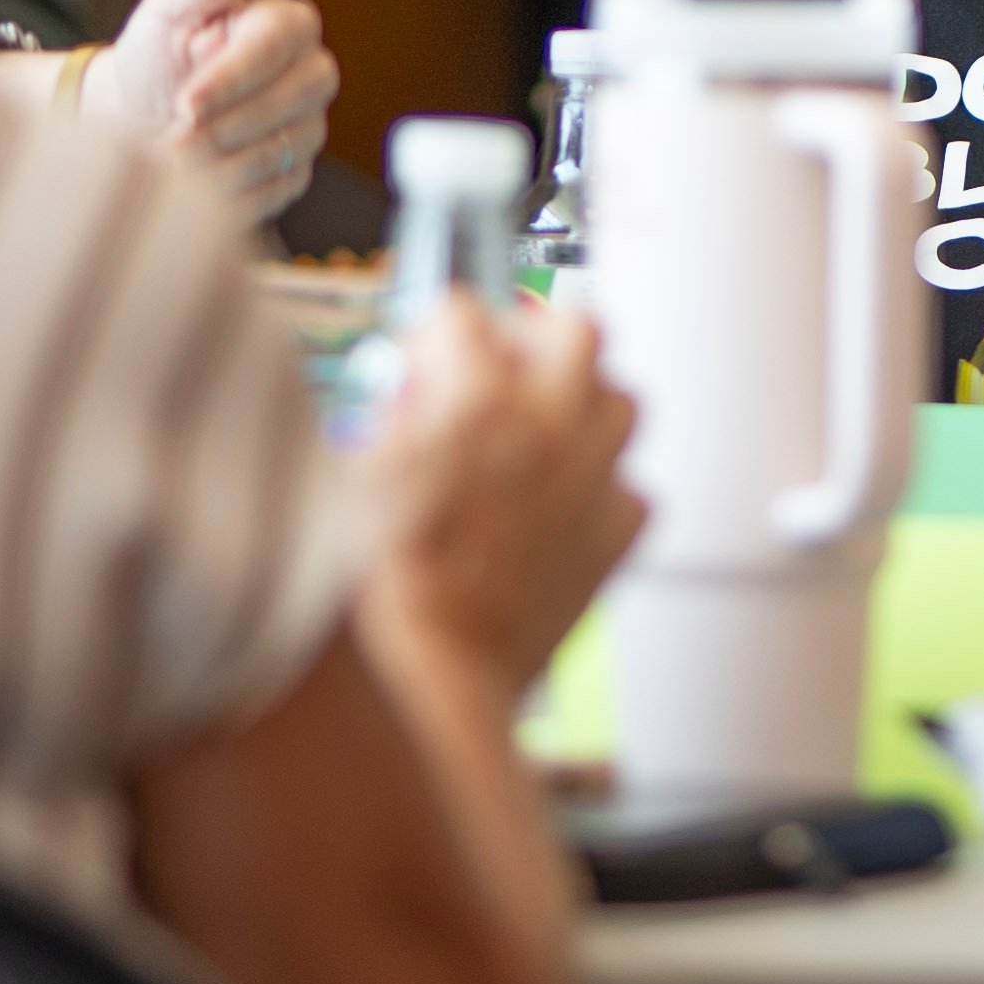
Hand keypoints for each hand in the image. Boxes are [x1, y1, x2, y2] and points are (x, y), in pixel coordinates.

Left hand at [80, 0, 340, 228]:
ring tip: (175, 153)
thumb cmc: (156, 56)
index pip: (275, 49)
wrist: (137, 119)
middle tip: (171, 137)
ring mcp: (308, 126)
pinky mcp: (296, 174)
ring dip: (218, 161)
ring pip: (281, 153)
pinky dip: (227, 190)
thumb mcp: (172, 6)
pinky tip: (197, 177)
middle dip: (222, 126)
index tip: (185, 102)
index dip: (229, 79)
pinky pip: (273, 189)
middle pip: (290, 104)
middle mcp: (311, 74)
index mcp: (288, 24)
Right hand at [347, 293, 641, 710]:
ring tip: (544, 431)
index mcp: (473, 398)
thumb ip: (389, 416)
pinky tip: (562, 509)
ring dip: (585, 405)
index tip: (424, 360)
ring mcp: (590, 478)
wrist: (433, 671)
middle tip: (506, 369)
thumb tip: (407, 396)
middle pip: (577, 327)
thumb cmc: (383, 589)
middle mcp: (545, 424)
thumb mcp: (352, 473)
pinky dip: (603, 491)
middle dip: (538, 339)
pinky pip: (631, 488)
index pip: (463, 312)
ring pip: (623, 400)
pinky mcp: (616, 535)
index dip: (433, 335)